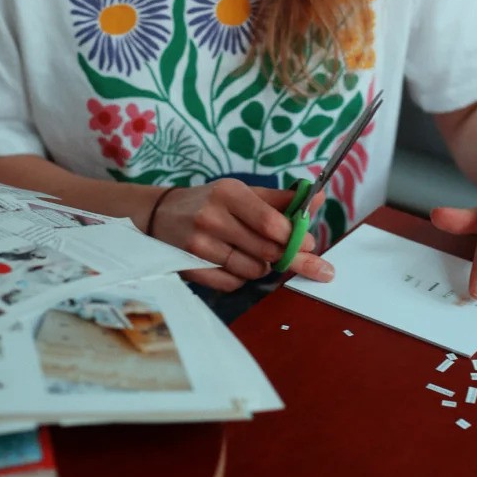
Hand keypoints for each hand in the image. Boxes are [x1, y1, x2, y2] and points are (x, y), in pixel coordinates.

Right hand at [150, 178, 332, 290]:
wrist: (159, 215)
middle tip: (294, 255)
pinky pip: (233, 284)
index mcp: (229, 193)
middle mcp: (212, 218)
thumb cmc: (210, 202)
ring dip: (263, 266)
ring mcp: (199, 245)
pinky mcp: (191, 268)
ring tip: (253, 252)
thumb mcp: (242, 192)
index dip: (294, 237)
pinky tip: (234, 263)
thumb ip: (281, 199)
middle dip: (286, 256)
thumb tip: (317, 198)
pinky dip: (241, 278)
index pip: (270, 222)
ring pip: (252, 270)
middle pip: (265, 249)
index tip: (308, 243)